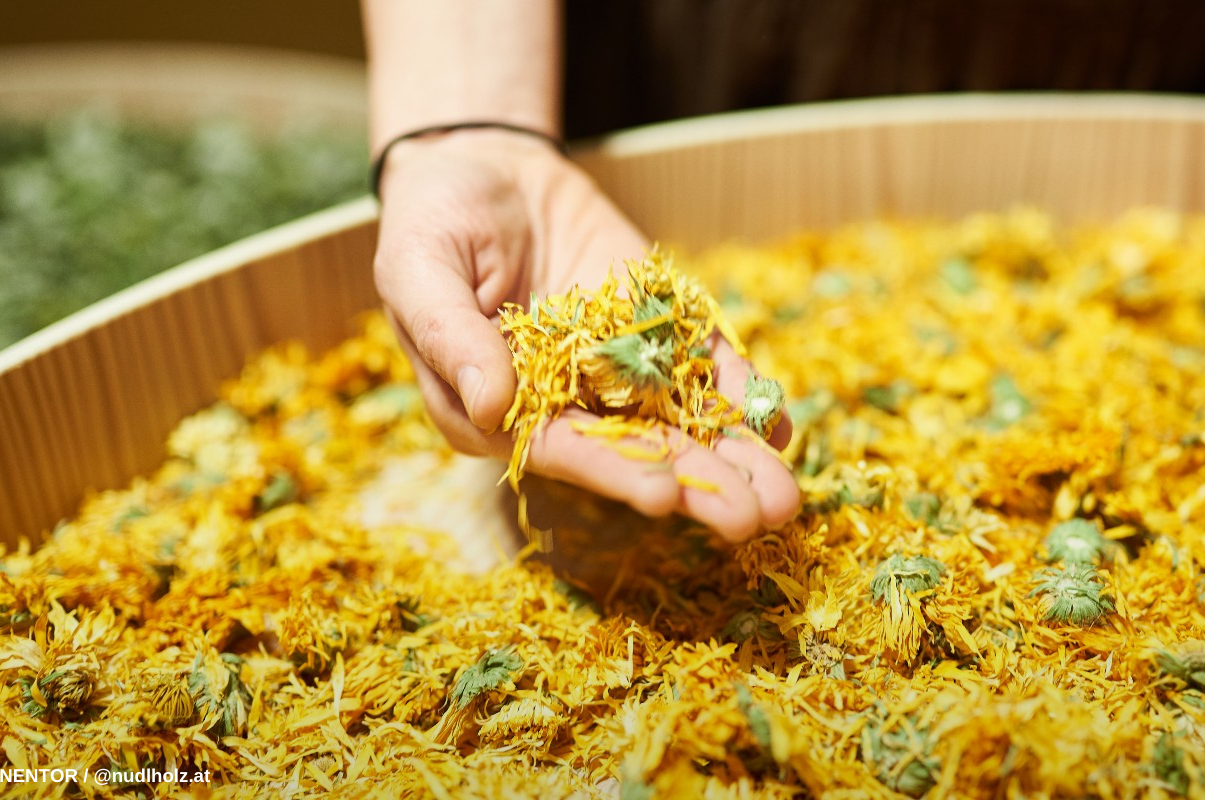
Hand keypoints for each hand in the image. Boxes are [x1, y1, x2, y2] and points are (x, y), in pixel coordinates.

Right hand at [372, 130, 800, 541]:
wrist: (485, 166)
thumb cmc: (431, 221)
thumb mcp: (418, 266)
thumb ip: (449, 335)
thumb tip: (490, 404)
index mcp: (499, 411)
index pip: (563, 451)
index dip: (614, 472)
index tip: (665, 495)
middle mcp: (565, 405)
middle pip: (638, 453)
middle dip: (697, 486)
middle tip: (752, 518)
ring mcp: (617, 373)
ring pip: (683, 425)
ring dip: (735, 461)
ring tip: (786, 500)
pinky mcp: (656, 334)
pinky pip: (704, 372)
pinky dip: (742, 399)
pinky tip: (779, 428)